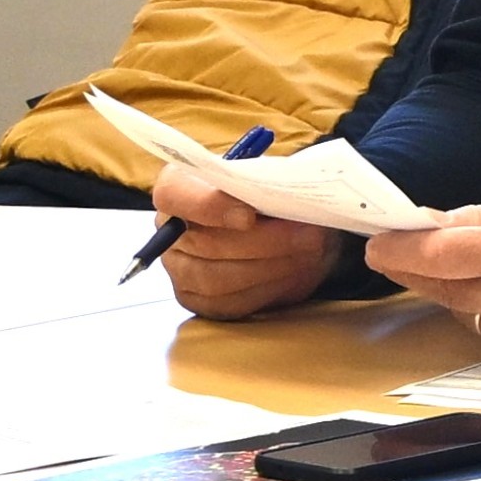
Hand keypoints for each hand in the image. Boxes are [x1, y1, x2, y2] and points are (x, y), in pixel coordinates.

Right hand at [150, 159, 331, 322]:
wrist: (287, 226)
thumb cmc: (272, 195)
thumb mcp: (272, 177)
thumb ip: (266, 183)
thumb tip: (282, 198)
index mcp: (178, 187)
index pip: (173, 194)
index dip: (208, 206)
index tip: (248, 216)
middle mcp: (171, 229)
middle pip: (206, 244)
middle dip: (264, 242)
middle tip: (309, 235)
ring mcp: (180, 268)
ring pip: (219, 279)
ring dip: (272, 267)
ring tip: (309, 252)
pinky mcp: (198, 299)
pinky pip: (230, 303)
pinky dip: (267, 288)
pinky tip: (294, 271)